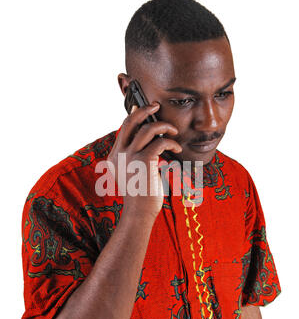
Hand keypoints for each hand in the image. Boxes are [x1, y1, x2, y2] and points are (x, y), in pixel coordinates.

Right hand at [107, 102, 181, 217]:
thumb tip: (149, 140)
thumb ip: (136, 157)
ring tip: (173, 131)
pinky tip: (176, 147)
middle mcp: (119, 154)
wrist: (139, 212)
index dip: (134, 115)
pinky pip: (160, 142)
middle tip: (156, 106)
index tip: (143, 108)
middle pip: (130, 121)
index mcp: (115, 156)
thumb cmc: (140, 194)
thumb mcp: (133, 173)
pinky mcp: (144, 161)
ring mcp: (130, 157)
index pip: (124, 128)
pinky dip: (171, 142)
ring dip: (164, 126)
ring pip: (147, 129)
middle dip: (145, 110)